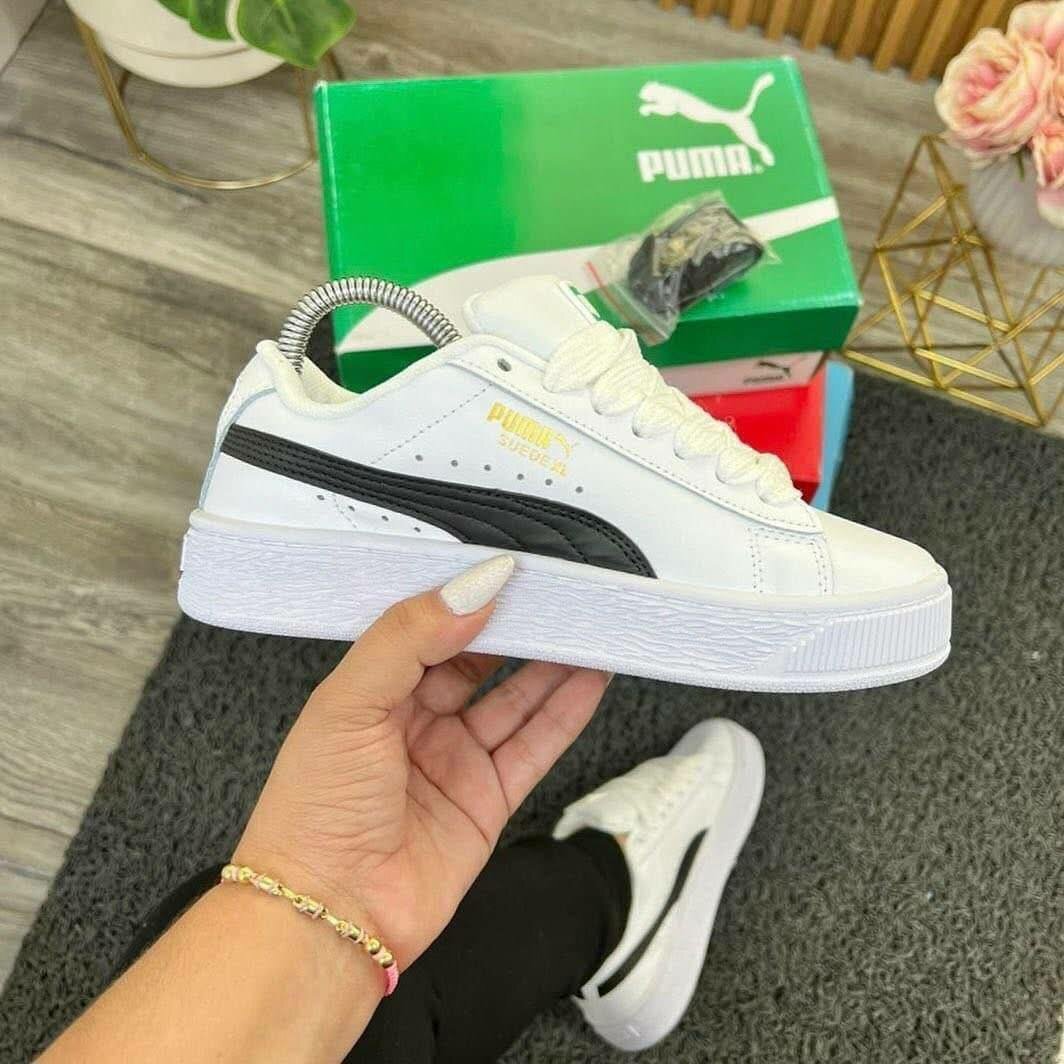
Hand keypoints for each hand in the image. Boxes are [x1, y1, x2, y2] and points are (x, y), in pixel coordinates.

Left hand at [234, 555, 609, 969]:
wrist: (328, 915)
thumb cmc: (313, 813)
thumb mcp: (349, 703)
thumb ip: (409, 638)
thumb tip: (471, 588)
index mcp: (373, 689)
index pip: (431, 629)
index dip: (470, 601)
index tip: (511, 573)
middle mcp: (415, 721)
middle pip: (480, 660)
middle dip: (520, 629)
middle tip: (559, 596)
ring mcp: (454, 759)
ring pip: (516, 698)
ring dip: (553, 664)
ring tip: (588, 628)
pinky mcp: (487, 798)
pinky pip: (535, 744)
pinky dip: (566, 711)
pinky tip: (589, 679)